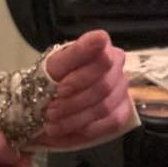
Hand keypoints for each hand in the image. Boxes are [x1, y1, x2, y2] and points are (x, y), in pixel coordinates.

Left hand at [35, 30, 132, 148]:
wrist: (45, 100)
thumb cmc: (51, 77)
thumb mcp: (56, 64)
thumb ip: (78, 50)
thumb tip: (101, 36)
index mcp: (102, 48)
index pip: (102, 61)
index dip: (80, 78)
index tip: (59, 89)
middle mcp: (117, 67)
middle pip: (103, 87)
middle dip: (73, 102)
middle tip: (50, 111)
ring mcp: (122, 90)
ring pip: (105, 107)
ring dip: (76, 118)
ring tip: (53, 124)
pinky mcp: (122, 111)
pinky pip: (113, 123)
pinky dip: (89, 128)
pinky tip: (71, 130)